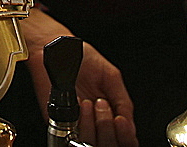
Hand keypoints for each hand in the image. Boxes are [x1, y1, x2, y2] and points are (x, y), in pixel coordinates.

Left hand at [22, 9, 136, 146]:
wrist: (58, 50)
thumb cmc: (82, 59)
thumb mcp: (111, 77)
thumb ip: (123, 101)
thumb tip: (128, 124)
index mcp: (109, 113)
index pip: (123, 138)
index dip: (126, 135)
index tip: (122, 122)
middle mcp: (93, 121)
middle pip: (108, 143)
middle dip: (109, 126)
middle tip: (103, 105)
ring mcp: (76, 123)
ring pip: (91, 141)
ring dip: (94, 123)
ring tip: (90, 102)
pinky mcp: (58, 120)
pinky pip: (71, 133)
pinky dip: (78, 121)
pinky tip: (78, 103)